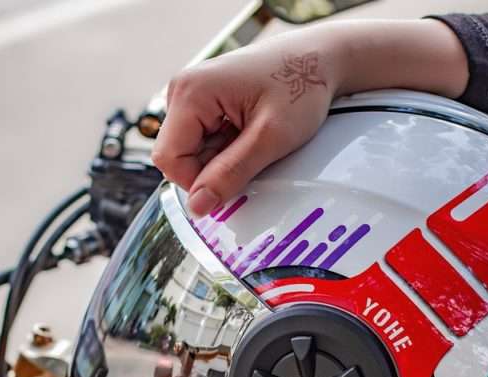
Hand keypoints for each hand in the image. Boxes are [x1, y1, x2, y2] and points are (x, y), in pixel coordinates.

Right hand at [152, 29, 337, 216]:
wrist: (318, 58)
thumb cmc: (301, 84)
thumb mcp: (270, 138)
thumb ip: (231, 173)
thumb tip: (197, 206)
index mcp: (191, 91)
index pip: (170, 160)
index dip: (198, 181)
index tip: (234, 178)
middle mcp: (183, 89)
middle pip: (177, 156)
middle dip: (212, 167)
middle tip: (251, 151)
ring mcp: (192, 94)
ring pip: (190, 151)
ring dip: (221, 157)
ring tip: (253, 137)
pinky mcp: (203, 101)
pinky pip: (202, 140)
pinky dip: (225, 147)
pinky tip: (248, 133)